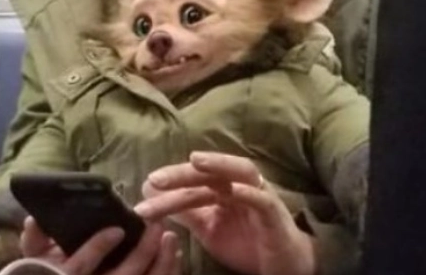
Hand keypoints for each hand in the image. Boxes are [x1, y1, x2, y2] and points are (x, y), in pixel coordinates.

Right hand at [18, 216, 180, 274]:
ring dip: (160, 264)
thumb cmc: (47, 273)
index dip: (98, 249)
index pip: (82, 267)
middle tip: (157, 227)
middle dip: (142, 254)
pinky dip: (166, 273)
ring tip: (171, 238)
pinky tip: (175, 255)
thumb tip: (33, 219)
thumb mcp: (36, 259)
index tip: (117, 230)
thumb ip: (35, 240)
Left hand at [134, 152, 315, 274]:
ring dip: (219, 164)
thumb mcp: (209, 228)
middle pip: (211, 173)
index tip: (143, 188)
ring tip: (195, 161)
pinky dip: (249, 192)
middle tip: (155, 179)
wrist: (282, 265)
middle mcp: (241, 186)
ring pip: (239, 173)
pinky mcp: (275, 212)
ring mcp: (259, 196)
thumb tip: (153, 195)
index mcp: (224, 189)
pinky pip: (262, 198)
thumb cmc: (247, 243)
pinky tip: (232, 189)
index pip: (193, 182)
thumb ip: (187, 212)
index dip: (170, 184)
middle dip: (183, 173)